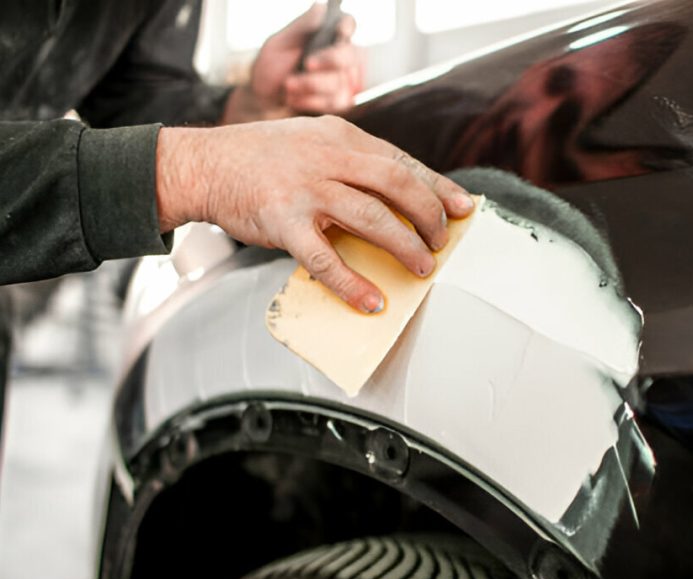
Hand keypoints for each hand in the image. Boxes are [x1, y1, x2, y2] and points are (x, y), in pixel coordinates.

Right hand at [156, 117, 474, 312]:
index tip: (464, 207)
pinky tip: (372, 300)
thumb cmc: (259, 159)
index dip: (438, 186)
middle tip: (441, 242)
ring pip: (372, 218)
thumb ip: (350, 164)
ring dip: (404, 246)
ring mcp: (306, 188)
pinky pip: (326, 259)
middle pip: (398, 184)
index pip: (402, 161)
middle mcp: (328, 157)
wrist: (201, 165)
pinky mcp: (283, 221)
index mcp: (341, 137)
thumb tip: (394, 200)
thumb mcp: (311, 143)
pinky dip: (353, 284)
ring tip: (422, 268)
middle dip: (429, 216)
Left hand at [222, 4, 362, 123]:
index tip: (340, 29)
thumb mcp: (279, 43)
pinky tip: (294, 98)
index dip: (347, 26)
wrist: (262, 99)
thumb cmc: (271, 68)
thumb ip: (301, 27)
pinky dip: (309, 101)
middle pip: (350, 55)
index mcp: (326, 36)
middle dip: (330, 60)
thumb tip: (320, 7)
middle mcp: (337, 57)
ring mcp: (340, 82)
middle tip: (307, 64)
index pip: (347, 25)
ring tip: (287, 85)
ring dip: (309, 84)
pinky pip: (332, 103)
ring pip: (337, 82)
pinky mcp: (337, 104)